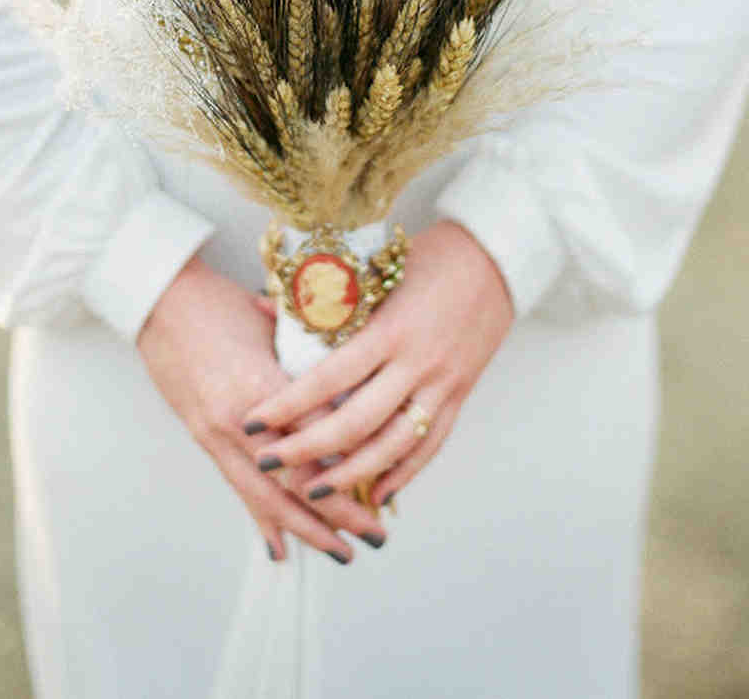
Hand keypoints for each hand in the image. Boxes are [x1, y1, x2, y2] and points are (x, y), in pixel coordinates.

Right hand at [136, 254, 387, 562]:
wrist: (159, 301)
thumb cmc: (220, 302)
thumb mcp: (275, 328)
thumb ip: (309, 365)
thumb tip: (354, 389)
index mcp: (262, 386)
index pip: (318, 441)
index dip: (352, 469)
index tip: (386, 491)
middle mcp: (238, 420)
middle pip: (294, 481)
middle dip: (337, 515)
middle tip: (376, 536)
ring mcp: (215, 433)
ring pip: (265, 496)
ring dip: (304, 528)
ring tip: (339, 551)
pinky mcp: (201, 437)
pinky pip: (237, 486)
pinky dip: (261, 518)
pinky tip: (280, 548)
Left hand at [239, 219, 514, 506]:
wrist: (496, 258)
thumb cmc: (430, 256)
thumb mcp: (372, 270)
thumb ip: (319, 299)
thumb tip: (260, 310)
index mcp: (389, 329)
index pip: (328, 379)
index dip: (288, 406)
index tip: (253, 423)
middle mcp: (416, 363)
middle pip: (355, 422)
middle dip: (307, 450)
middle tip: (268, 464)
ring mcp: (442, 383)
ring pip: (392, 445)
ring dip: (350, 474)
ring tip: (313, 493)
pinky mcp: (460, 394)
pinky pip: (431, 444)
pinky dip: (403, 472)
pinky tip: (376, 492)